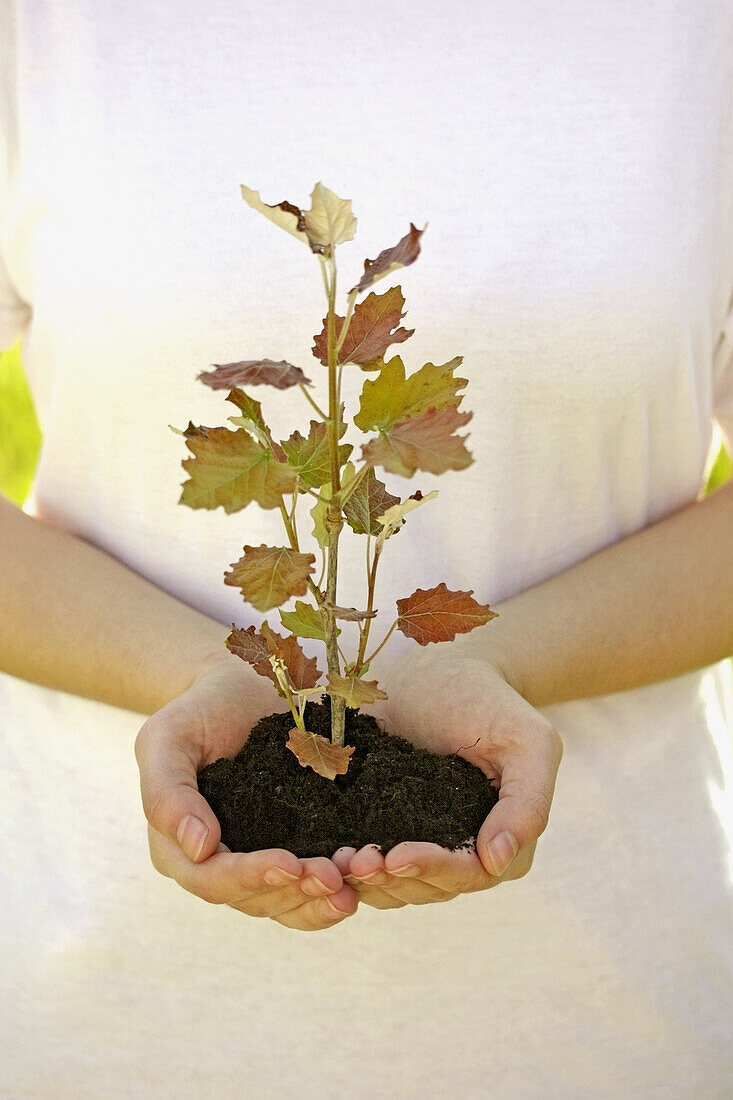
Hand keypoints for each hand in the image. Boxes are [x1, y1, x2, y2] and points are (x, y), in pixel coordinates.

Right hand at [134, 652, 358, 930]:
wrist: (242, 687)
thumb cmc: (200, 709)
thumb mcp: (169, 737)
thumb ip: (168, 792)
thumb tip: (199, 849)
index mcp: (176, 846)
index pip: (212, 878)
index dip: (251, 876)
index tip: (291, 861)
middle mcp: (213, 865)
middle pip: (253, 898)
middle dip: (294, 891)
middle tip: (334, 876)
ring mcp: (253, 863)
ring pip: (284, 904)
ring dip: (317, 902)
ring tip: (350, 889)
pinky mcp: (291, 852)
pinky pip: (307, 890)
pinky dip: (331, 893)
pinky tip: (358, 886)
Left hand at [332, 643, 561, 908]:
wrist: (440, 670)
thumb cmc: (488, 700)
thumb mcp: (526, 740)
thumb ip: (527, 801)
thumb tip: (497, 862)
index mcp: (507, 840)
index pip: (470, 873)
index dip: (432, 869)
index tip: (394, 857)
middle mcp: (468, 854)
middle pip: (429, 887)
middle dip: (391, 878)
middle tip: (352, 862)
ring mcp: (426, 845)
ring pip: (396, 886)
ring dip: (365, 880)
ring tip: (333, 860)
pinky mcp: (388, 830)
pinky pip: (371, 863)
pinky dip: (347, 864)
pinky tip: (324, 851)